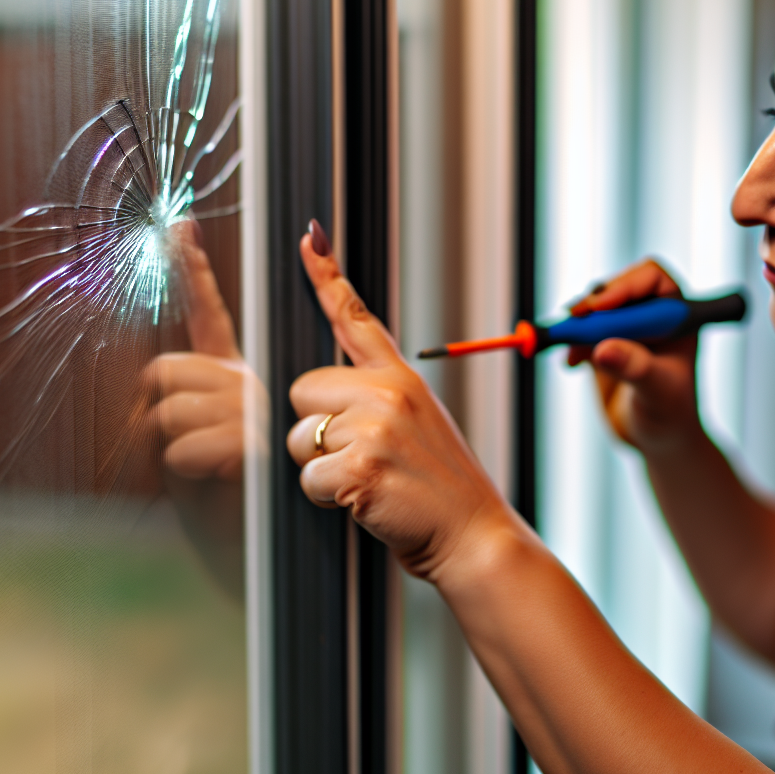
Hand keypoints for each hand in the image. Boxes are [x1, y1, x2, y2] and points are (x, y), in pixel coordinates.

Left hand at [147, 221, 261, 482]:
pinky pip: (182, 444)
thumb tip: (148, 402)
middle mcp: (251, 384)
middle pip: (163, 370)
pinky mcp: (252, 442)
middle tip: (183, 448)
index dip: (192, 267)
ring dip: (172, 448)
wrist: (272, 547)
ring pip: (166, 409)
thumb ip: (183, 413)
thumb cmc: (237, 503)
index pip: (209, 313)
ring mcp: (255, 410)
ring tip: (207, 469)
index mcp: (242, 375)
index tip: (178, 227)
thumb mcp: (202, 448)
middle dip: (156, 413)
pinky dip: (185, 470)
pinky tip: (217, 477)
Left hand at [285, 225, 521, 582]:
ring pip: (298, 439)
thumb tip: (328, 399)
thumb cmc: (442, 490)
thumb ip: (378, 401)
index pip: (356, 319)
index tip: (309, 238)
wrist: (476, 536)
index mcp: (402, 379)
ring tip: (370, 483)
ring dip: (320, 470)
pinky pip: (308, 478)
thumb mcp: (421, 425)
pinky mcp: (363, 466)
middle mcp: (389, 393)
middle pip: (301, 392)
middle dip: (314, 429)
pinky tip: (367, 502)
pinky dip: (328, 500)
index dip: (326, 276)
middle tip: (360, 458)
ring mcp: (377, 428)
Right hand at [565, 259, 703, 453]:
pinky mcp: (603, 343)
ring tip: (570, 343)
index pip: (652, 279)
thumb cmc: (672, 414)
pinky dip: (570, 342)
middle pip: (617, 288)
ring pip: (595, 307)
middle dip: (594, 303)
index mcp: (677, 315)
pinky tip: (572, 363)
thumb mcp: (657, 391)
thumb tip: (604, 348)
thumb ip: (635, 367)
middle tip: (574, 319)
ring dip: (578, 323)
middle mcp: (651, 315)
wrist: (657, 440)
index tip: (600, 307)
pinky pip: (579, 331)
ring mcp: (626, 329)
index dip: (625, 286)